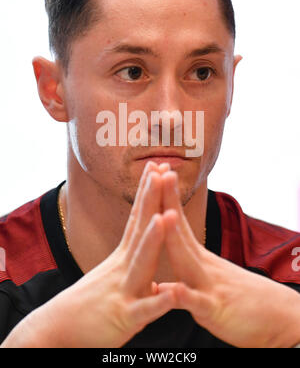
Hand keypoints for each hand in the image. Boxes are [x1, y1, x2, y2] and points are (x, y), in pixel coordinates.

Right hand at [1, 161, 174, 347]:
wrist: (57, 329)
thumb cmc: (90, 302)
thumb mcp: (114, 275)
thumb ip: (133, 260)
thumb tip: (149, 245)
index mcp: (123, 256)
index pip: (138, 217)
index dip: (149, 192)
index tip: (158, 166)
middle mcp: (122, 266)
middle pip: (140, 229)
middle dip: (152, 199)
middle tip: (162, 171)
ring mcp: (122, 290)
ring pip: (140, 263)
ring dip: (152, 240)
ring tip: (166, 217)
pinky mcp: (123, 318)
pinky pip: (143, 310)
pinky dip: (157, 302)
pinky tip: (171, 293)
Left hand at [158, 170, 299, 347]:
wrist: (280, 320)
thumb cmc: (241, 302)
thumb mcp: (208, 288)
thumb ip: (186, 281)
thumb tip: (165, 282)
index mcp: (198, 259)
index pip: (177, 223)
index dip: (164, 198)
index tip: (154, 171)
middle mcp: (203, 266)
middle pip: (180, 231)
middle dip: (167, 203)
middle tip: (157, 173)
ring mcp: (210, 286)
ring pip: (188, 260)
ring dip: (175, 239)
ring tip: (164, 215)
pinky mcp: (216, 311)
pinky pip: (199, 304)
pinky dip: (186, 297)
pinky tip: (174, 290)